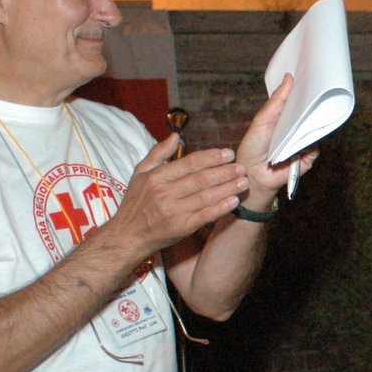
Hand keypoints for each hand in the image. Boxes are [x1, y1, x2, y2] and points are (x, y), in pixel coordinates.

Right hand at [106, 136, 248, 253]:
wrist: (127, 236)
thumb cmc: (135, 203)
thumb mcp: (140, 173)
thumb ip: (158, 153)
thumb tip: (175, 136)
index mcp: (156, 177)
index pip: (189, 163)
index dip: (211, 157)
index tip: (228, 153)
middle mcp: (165, 193)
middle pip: (201, 179)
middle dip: (224, 172)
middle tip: (241, 167)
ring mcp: (173, 211)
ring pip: (206, 196)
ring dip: (227, 188)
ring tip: (243, 182)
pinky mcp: (181, 228)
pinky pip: (205, 216)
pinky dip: (221, 208)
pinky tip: (234, 201)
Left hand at [236, 73, 319, 204]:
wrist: (252, 174)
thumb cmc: (252, 147)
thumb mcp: (262, 120)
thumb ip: (276, 101)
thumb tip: (289, 78)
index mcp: (286, 119)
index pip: (299, 103)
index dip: (304, 91)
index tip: (310, 76)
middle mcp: (296, 130)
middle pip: (310, 115)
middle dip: (313, 104)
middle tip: (316, 90)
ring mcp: (303, 144)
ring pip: (314, 131)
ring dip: (312, 123)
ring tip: (311, 112)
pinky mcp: (308, 159)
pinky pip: (314, 148)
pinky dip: (310, 143)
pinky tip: (302, 138)